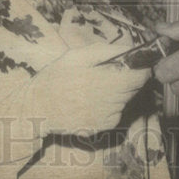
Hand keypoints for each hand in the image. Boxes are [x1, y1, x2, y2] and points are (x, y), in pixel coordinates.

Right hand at [0, 41, 148, 178]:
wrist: (36, 109)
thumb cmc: (56, 78)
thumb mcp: (77, 56)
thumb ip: (106, 51)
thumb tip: (129, 49)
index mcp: (104, 82)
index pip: (140, 78)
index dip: (142, 69)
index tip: (136, 64)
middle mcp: (108, 103)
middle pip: (134, 90)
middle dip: (128, 79)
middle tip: (110, 73)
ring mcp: (105, 119)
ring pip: (125, 102)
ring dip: (118, 93)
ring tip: (96, 87)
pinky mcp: (100, 129)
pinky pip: (115, 114)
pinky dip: (110, 107)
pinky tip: (92, 101)